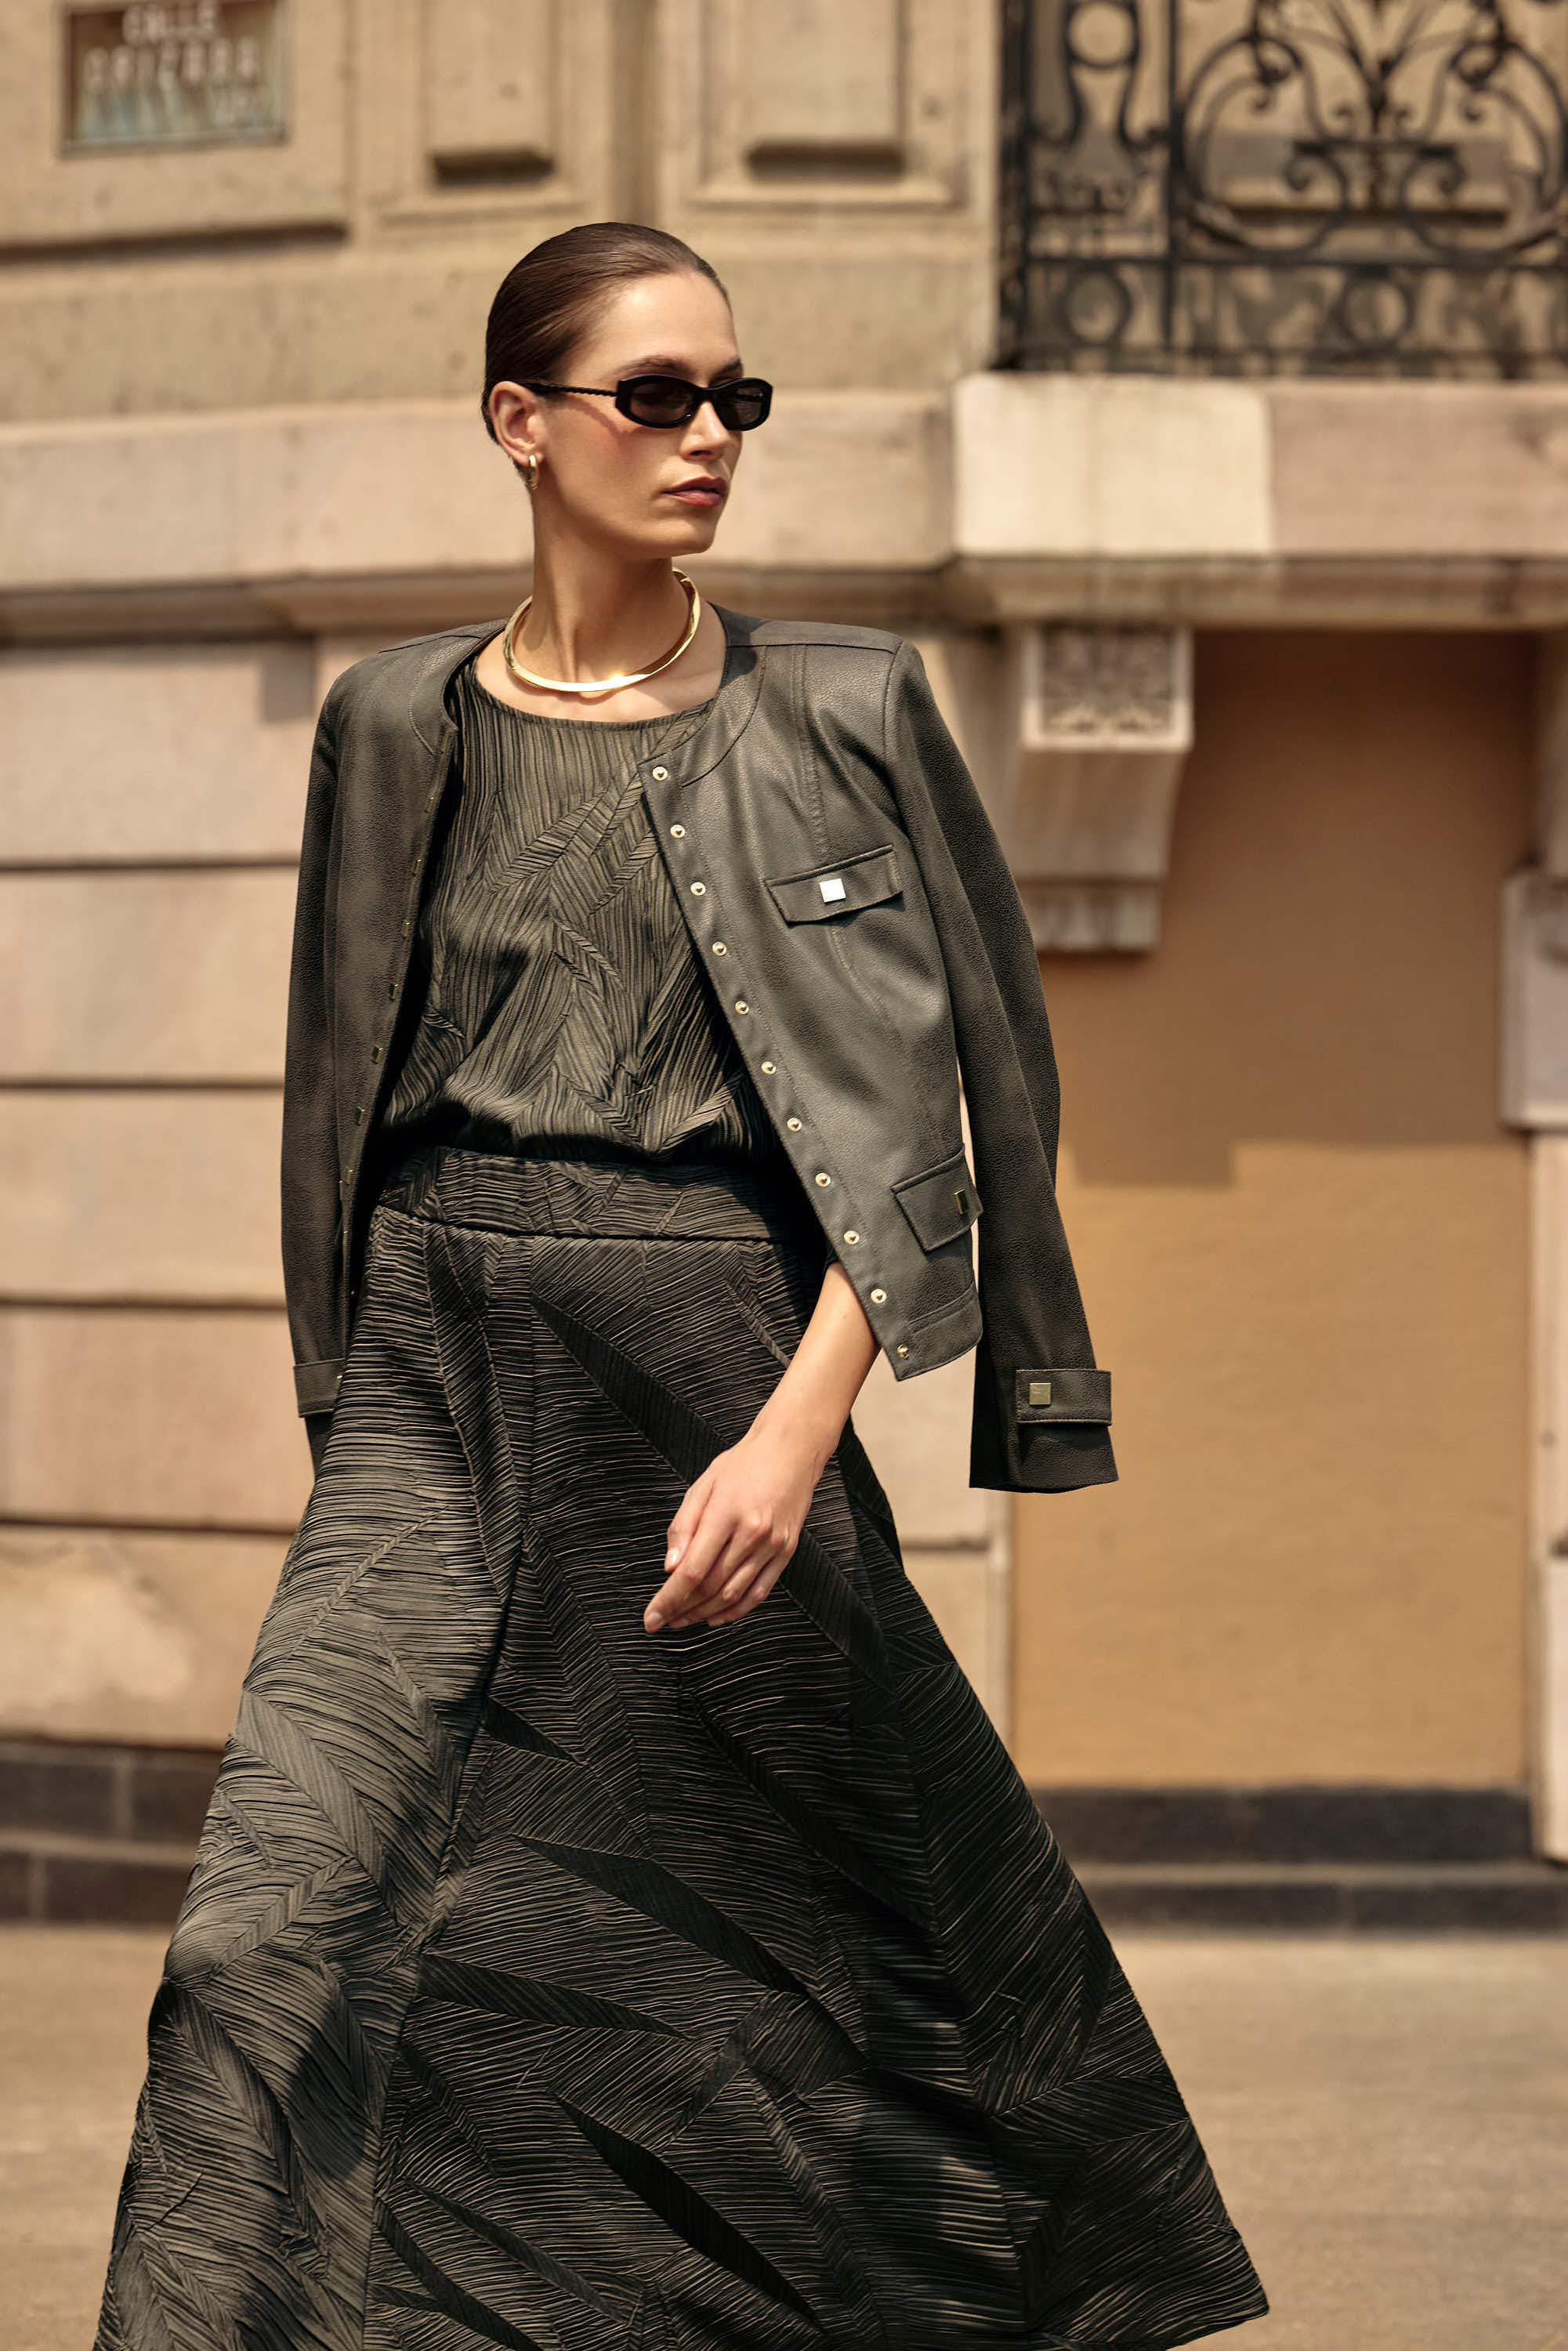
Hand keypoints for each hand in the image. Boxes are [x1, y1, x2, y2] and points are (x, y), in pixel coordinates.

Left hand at [645, 1428, 820, 1632]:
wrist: (790, 1452)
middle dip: (683, 1608)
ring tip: (684, 1619)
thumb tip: (670, 1567)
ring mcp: (772, 1545)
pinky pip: (759, 1592)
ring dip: (705, 1613)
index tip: (652, 1617)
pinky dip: (736, 1610)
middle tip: (664, 1618)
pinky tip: (717, 1616)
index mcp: (726, 1513)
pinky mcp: (786, 1552)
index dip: (669, 1599)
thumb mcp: (702, 1486)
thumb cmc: (743, 1465)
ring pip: (733, 1594)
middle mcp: (752, 1533)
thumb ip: (683, 1527)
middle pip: (711, 1586)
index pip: (693, 1570)